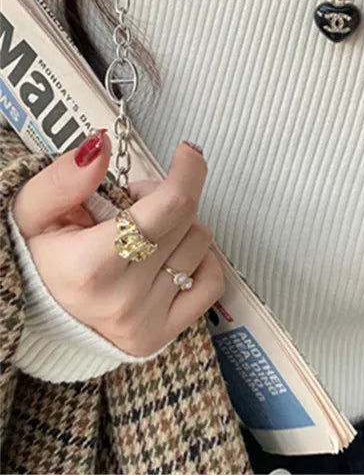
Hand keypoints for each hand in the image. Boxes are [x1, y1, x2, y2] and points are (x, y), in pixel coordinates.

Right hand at [11, 130, 223, 356]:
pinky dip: (200, 262)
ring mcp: (146, 321)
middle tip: (133, 204)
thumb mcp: (33, 211)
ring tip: (143, 234)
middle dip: (167, 197)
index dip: (188, 172)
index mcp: (91, 267)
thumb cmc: (38, 255)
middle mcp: (123, 300)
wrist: (34, 313)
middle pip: (186, 219)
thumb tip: (101, 146)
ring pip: (201, 245)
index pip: (171, 206)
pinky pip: (212, 283)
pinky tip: (169, 257)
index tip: (187, 152)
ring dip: (181, 228)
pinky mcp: (162, 335)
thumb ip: (66, 179)